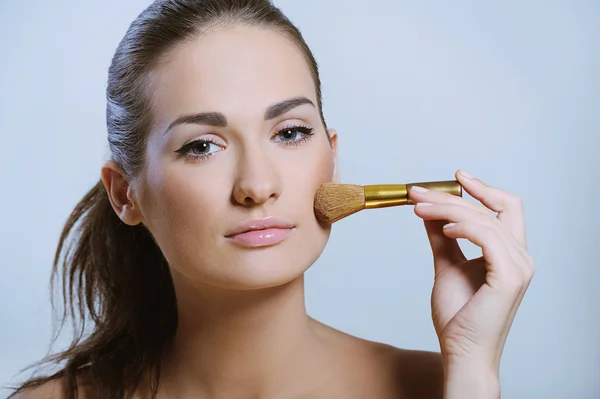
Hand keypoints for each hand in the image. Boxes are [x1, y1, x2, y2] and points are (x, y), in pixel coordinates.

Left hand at [409, 170, 534, 371]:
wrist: (461, 351)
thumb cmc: (458, 316)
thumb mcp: (446, 265)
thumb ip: (442, 237)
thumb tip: (429, 211)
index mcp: (509, 254)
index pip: (506, 208)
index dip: (483, 188)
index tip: (456, 176)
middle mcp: (520, 257)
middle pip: (491, 208)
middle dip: (450, 196)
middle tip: (417, 193)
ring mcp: (519, 266)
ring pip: (484, 219)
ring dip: (447, 209)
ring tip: (418, 209)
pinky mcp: (510, 276)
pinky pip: (488, 236)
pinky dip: (464, 226)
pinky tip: (443, 227)